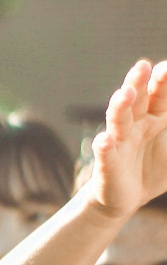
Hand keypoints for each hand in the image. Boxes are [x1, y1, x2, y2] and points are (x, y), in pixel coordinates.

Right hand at [89, 60, 166, 217]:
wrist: (126, 199)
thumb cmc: (150, 172)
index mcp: (152, 120)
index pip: (158, 97)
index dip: (161, 82)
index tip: (165, 67)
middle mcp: (133, 127)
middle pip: (135, 101)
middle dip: (138, 83)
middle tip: (142, 65)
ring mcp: (118, 143)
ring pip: (117, 121)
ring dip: (120, 107)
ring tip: (125, 94)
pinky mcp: (107, 164)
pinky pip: (105, 154)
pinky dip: (104, 147)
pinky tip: (105, 140)